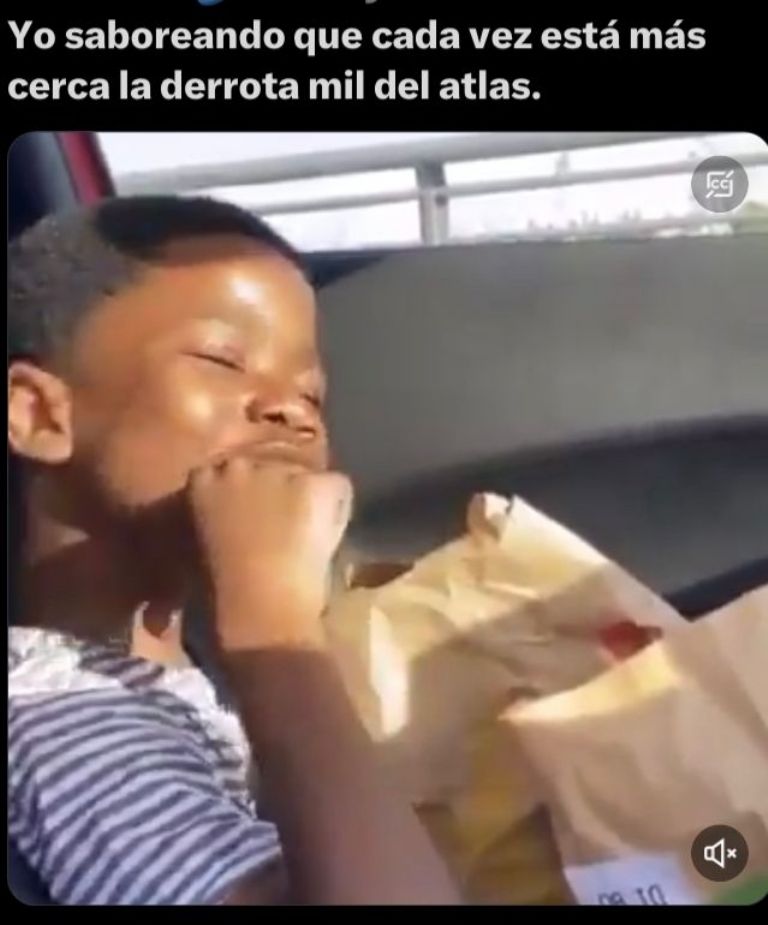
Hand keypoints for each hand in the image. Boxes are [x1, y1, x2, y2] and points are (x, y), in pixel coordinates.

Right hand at [188, 456, 352, 651]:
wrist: (259, 615)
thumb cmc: (217, 600)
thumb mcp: (198, 555)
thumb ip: (211, 526)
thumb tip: (226, 526)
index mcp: (200, 483)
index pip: (226, 472)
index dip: (243, 497)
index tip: (248, 521)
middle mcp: (238, 466)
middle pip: (267, 467)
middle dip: (275, 491)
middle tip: (279, 531)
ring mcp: (279, 472)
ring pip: (305, 476)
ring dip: (306, 500)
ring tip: (307, 538)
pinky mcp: (316, 485)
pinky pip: (337, 487)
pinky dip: (338, 509)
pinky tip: (330, 538)